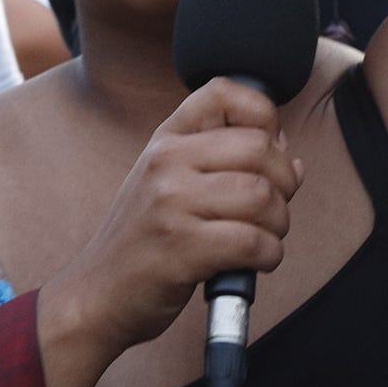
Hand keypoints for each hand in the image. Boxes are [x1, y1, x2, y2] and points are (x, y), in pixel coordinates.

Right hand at [46, 79, 300, 357]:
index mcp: (166, 140)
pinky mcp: (182, 248)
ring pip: (263, 196)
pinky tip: (254, 263)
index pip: (223, 91)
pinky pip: (254, 242)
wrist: (97, 295)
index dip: (263, 116)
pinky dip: (269, 256)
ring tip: (262, 238)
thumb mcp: (167, 183)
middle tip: (272, 209)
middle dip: (284, 182)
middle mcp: (166, 162)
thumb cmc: (144, 242)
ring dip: (279, 224)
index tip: (266, 151)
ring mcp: (172, 204)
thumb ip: (222, 161)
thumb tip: (290, 154)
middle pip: (260, 148)